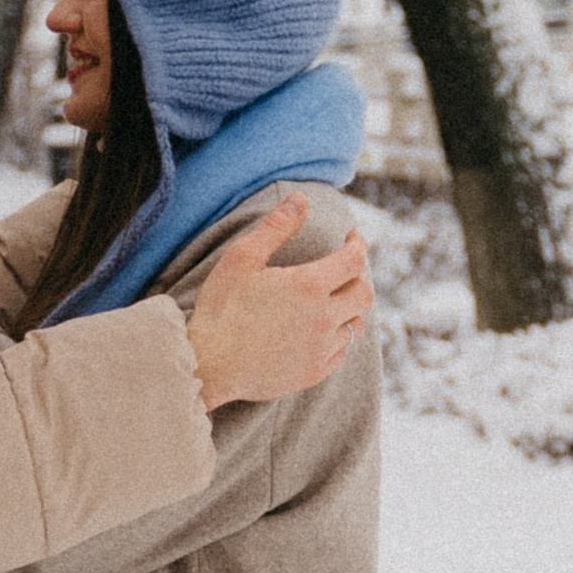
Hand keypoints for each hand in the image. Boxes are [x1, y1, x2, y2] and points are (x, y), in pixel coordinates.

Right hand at [186, 200, 373, 413]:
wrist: (208, 365)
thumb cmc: (221, 308)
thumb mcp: (243, 258)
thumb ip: (277, 226)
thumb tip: (302, 198)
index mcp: (309, 286)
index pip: (353, 260)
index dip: (358, 243)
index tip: (352, 236)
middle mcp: (323, 319)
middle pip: (364, 294)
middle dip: (358, 276)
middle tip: (345, 267)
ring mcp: (320, 349)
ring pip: (354, 325)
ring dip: (348, 309)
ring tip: (333, 300)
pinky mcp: (312, 373)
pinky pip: (340, 352)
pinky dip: (337, 338)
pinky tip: (320, 331)